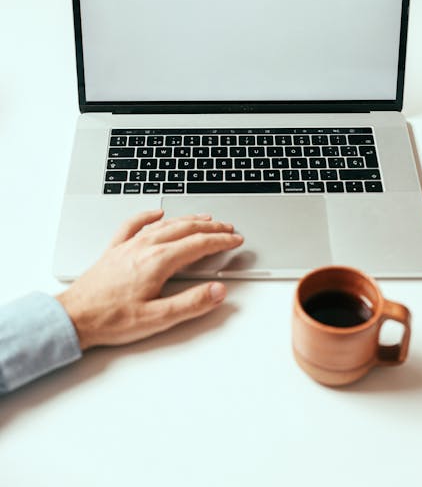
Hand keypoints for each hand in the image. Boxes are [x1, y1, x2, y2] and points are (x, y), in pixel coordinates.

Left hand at [56, 210, 242, 349]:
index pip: (200, 244)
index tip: (236, 240)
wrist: (74, 316)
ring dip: (189, 219)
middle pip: (186, 229)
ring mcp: (130, 245)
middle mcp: (146, 247)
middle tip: (228, 228)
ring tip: (205, 218)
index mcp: (159, 261)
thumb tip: (218, 291)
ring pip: (166, 224)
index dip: (222, 240)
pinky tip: (157, 212)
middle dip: (211, 227)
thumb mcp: (157, 319)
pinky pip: (135, 223)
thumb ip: (191, 303)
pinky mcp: (116, 248)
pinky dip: (149, 214)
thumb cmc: (111, 319)